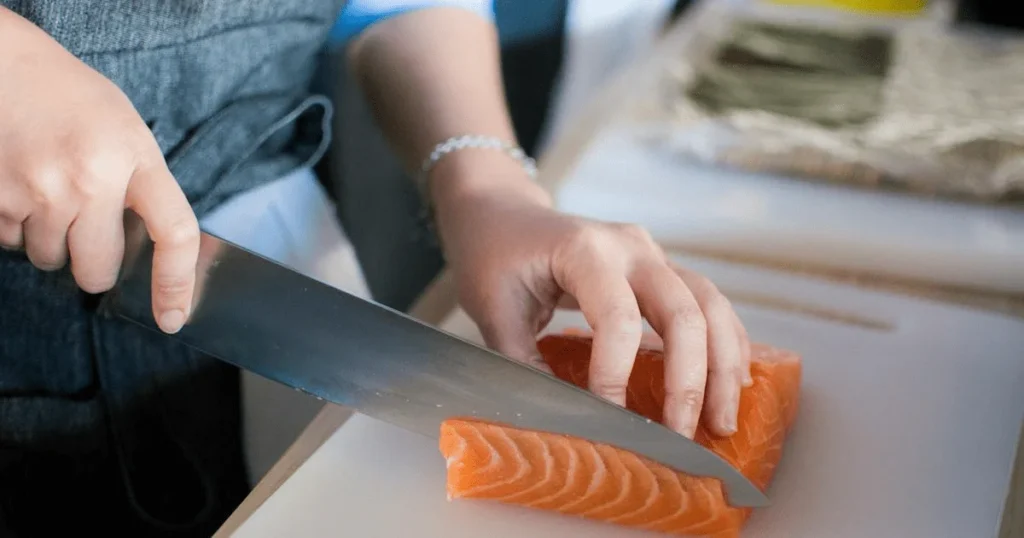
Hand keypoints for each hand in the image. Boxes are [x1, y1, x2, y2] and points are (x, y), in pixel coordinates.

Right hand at [0, 7, 198, 333]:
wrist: (5, 65)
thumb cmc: (73, 100)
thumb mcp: (127, 132)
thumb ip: (141, 188)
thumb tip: (148, 255)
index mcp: (135, 156)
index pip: (175, 233)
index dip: (177, 284)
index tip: (173, 317)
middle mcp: (89, 179)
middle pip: (97, 271)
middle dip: (93, 263)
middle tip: (86, 226)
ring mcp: (37, 191)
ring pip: (50, 261)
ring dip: (51, 239)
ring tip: (47, 188)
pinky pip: (10, 243)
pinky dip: (16, 226)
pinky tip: (20, 185)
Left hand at [429, 153, 751, 438]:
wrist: (503, 213)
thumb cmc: (492, 258)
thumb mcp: (492, 310)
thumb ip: (523, 364)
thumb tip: (559, 423)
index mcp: (584, 251)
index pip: (617, 318)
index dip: (616, 375)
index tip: (610, 421)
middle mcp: (630, 247)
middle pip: (683, 311)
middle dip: (690, 379)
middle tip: (683, 435)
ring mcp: (653, 254)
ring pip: (710, 304)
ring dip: (722, 365)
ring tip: (721, 421)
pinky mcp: (662, 268)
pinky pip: (709, 303)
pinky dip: (726, 343)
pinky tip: (731, 384)